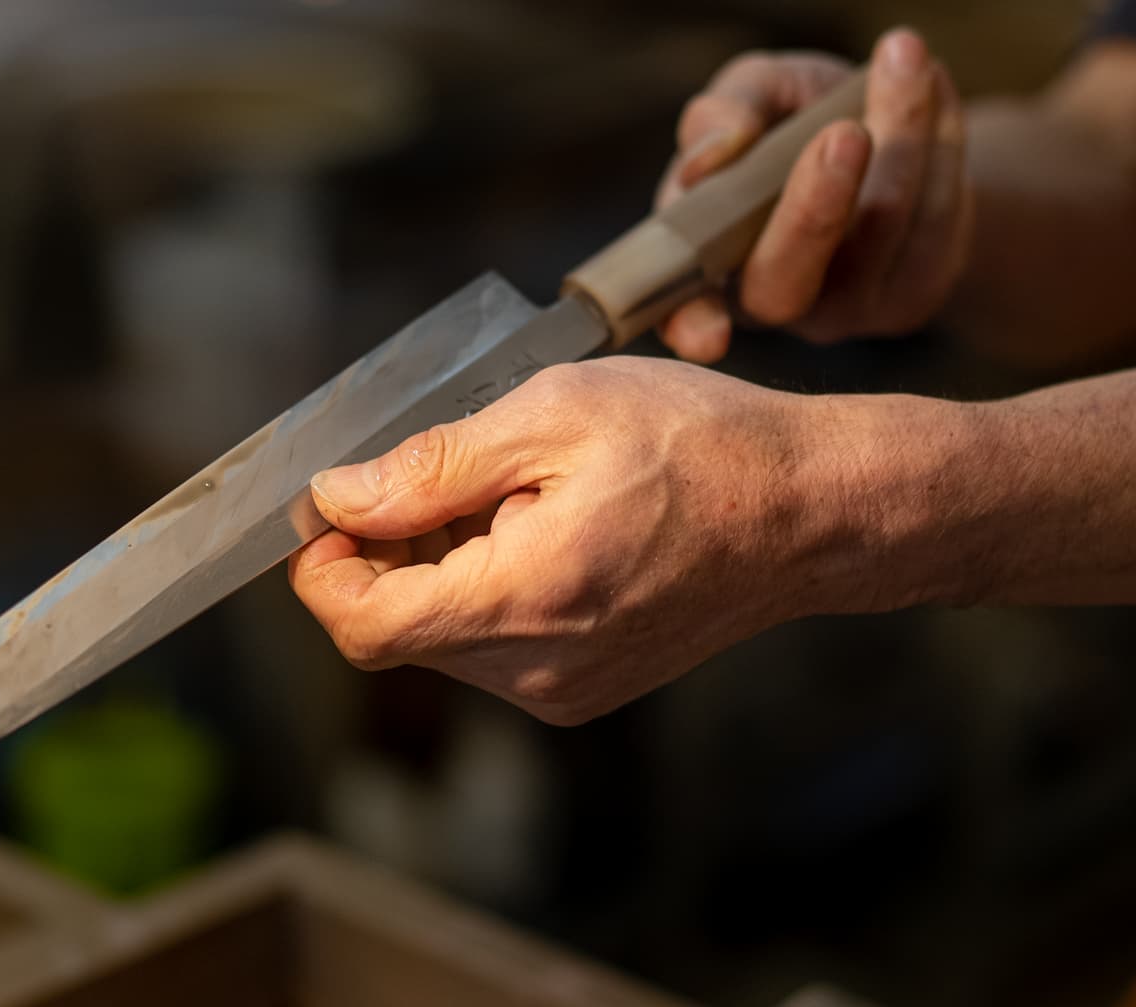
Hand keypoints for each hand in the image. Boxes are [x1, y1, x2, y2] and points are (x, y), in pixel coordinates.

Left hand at [287, 358, 949, 724]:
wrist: (812, 510)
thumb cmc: (700, 447)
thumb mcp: (554, 415)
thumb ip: (433, 467)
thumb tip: (337, 498)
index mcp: (522, 600)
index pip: (363, 627)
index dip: (323, 570)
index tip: (330, 510)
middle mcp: (538, 669)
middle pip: (399, 631)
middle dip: (392, 552)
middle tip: (445, 468)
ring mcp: (565, 689)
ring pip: (446, 637)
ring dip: (444, 567)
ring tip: (515, 490)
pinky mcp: (588, 687)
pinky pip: (498, 645)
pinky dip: (490, 587)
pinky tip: (544, 526)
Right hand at [656, 28, 972, 360]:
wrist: (886, 140)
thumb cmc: (790, 124)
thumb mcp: (752, 97)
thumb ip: (718, 114)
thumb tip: (718, 150)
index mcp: (708, 261)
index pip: (687, 313)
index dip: (691, 326)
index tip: (709, 333)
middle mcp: (773, 301)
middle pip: (786, 283)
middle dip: (816, 208)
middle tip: (846, 132)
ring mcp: (848, 308)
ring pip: (878, 233)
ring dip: (900, 134)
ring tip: (904, 54)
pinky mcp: (915, 292)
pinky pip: (936, 218)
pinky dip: (943, 139)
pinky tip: (936, 83)